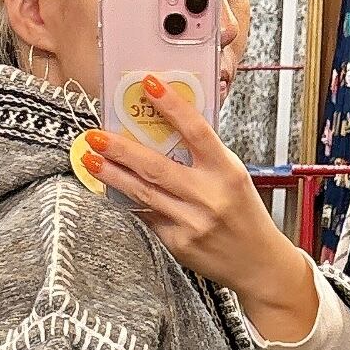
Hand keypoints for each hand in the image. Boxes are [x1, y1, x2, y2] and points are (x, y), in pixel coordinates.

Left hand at [84, 80, 319, 343]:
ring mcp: (192, 222)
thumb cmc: (245, 214)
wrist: (259, 264)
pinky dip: (128, 199)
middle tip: (95, 134)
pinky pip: (147, 215)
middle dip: (121, 149)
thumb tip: (164, 128)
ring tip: (90, 158)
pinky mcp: (178, 243)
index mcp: (227, 172)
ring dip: (113, 174)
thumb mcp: (234, 176)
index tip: (148, 84)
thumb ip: (204, 156)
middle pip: (157, 167)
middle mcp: (209, 196)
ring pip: (143, 193)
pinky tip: (110, 187)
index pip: (197, 131)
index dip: (172, 106)